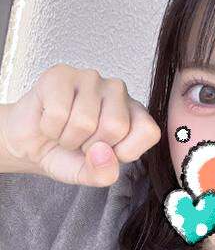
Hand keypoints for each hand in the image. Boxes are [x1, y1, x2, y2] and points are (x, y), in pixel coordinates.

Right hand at [0, 62, 160, 186]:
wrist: (30, 145)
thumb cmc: (67, 154)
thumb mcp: (90, 175)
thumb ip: (103, 174)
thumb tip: (102, 153)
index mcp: (134, 115)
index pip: (149, 132)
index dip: (123, 151)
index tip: (106, 152)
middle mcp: (118, 92)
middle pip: (116, 126)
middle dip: (91, 146)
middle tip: (81, 142)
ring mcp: (91, 79)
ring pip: (84, 120)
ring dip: (67, 137)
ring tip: (65, 131)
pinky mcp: (62, 74)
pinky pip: (58, 111)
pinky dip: (50, 127)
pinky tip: (50, 121)